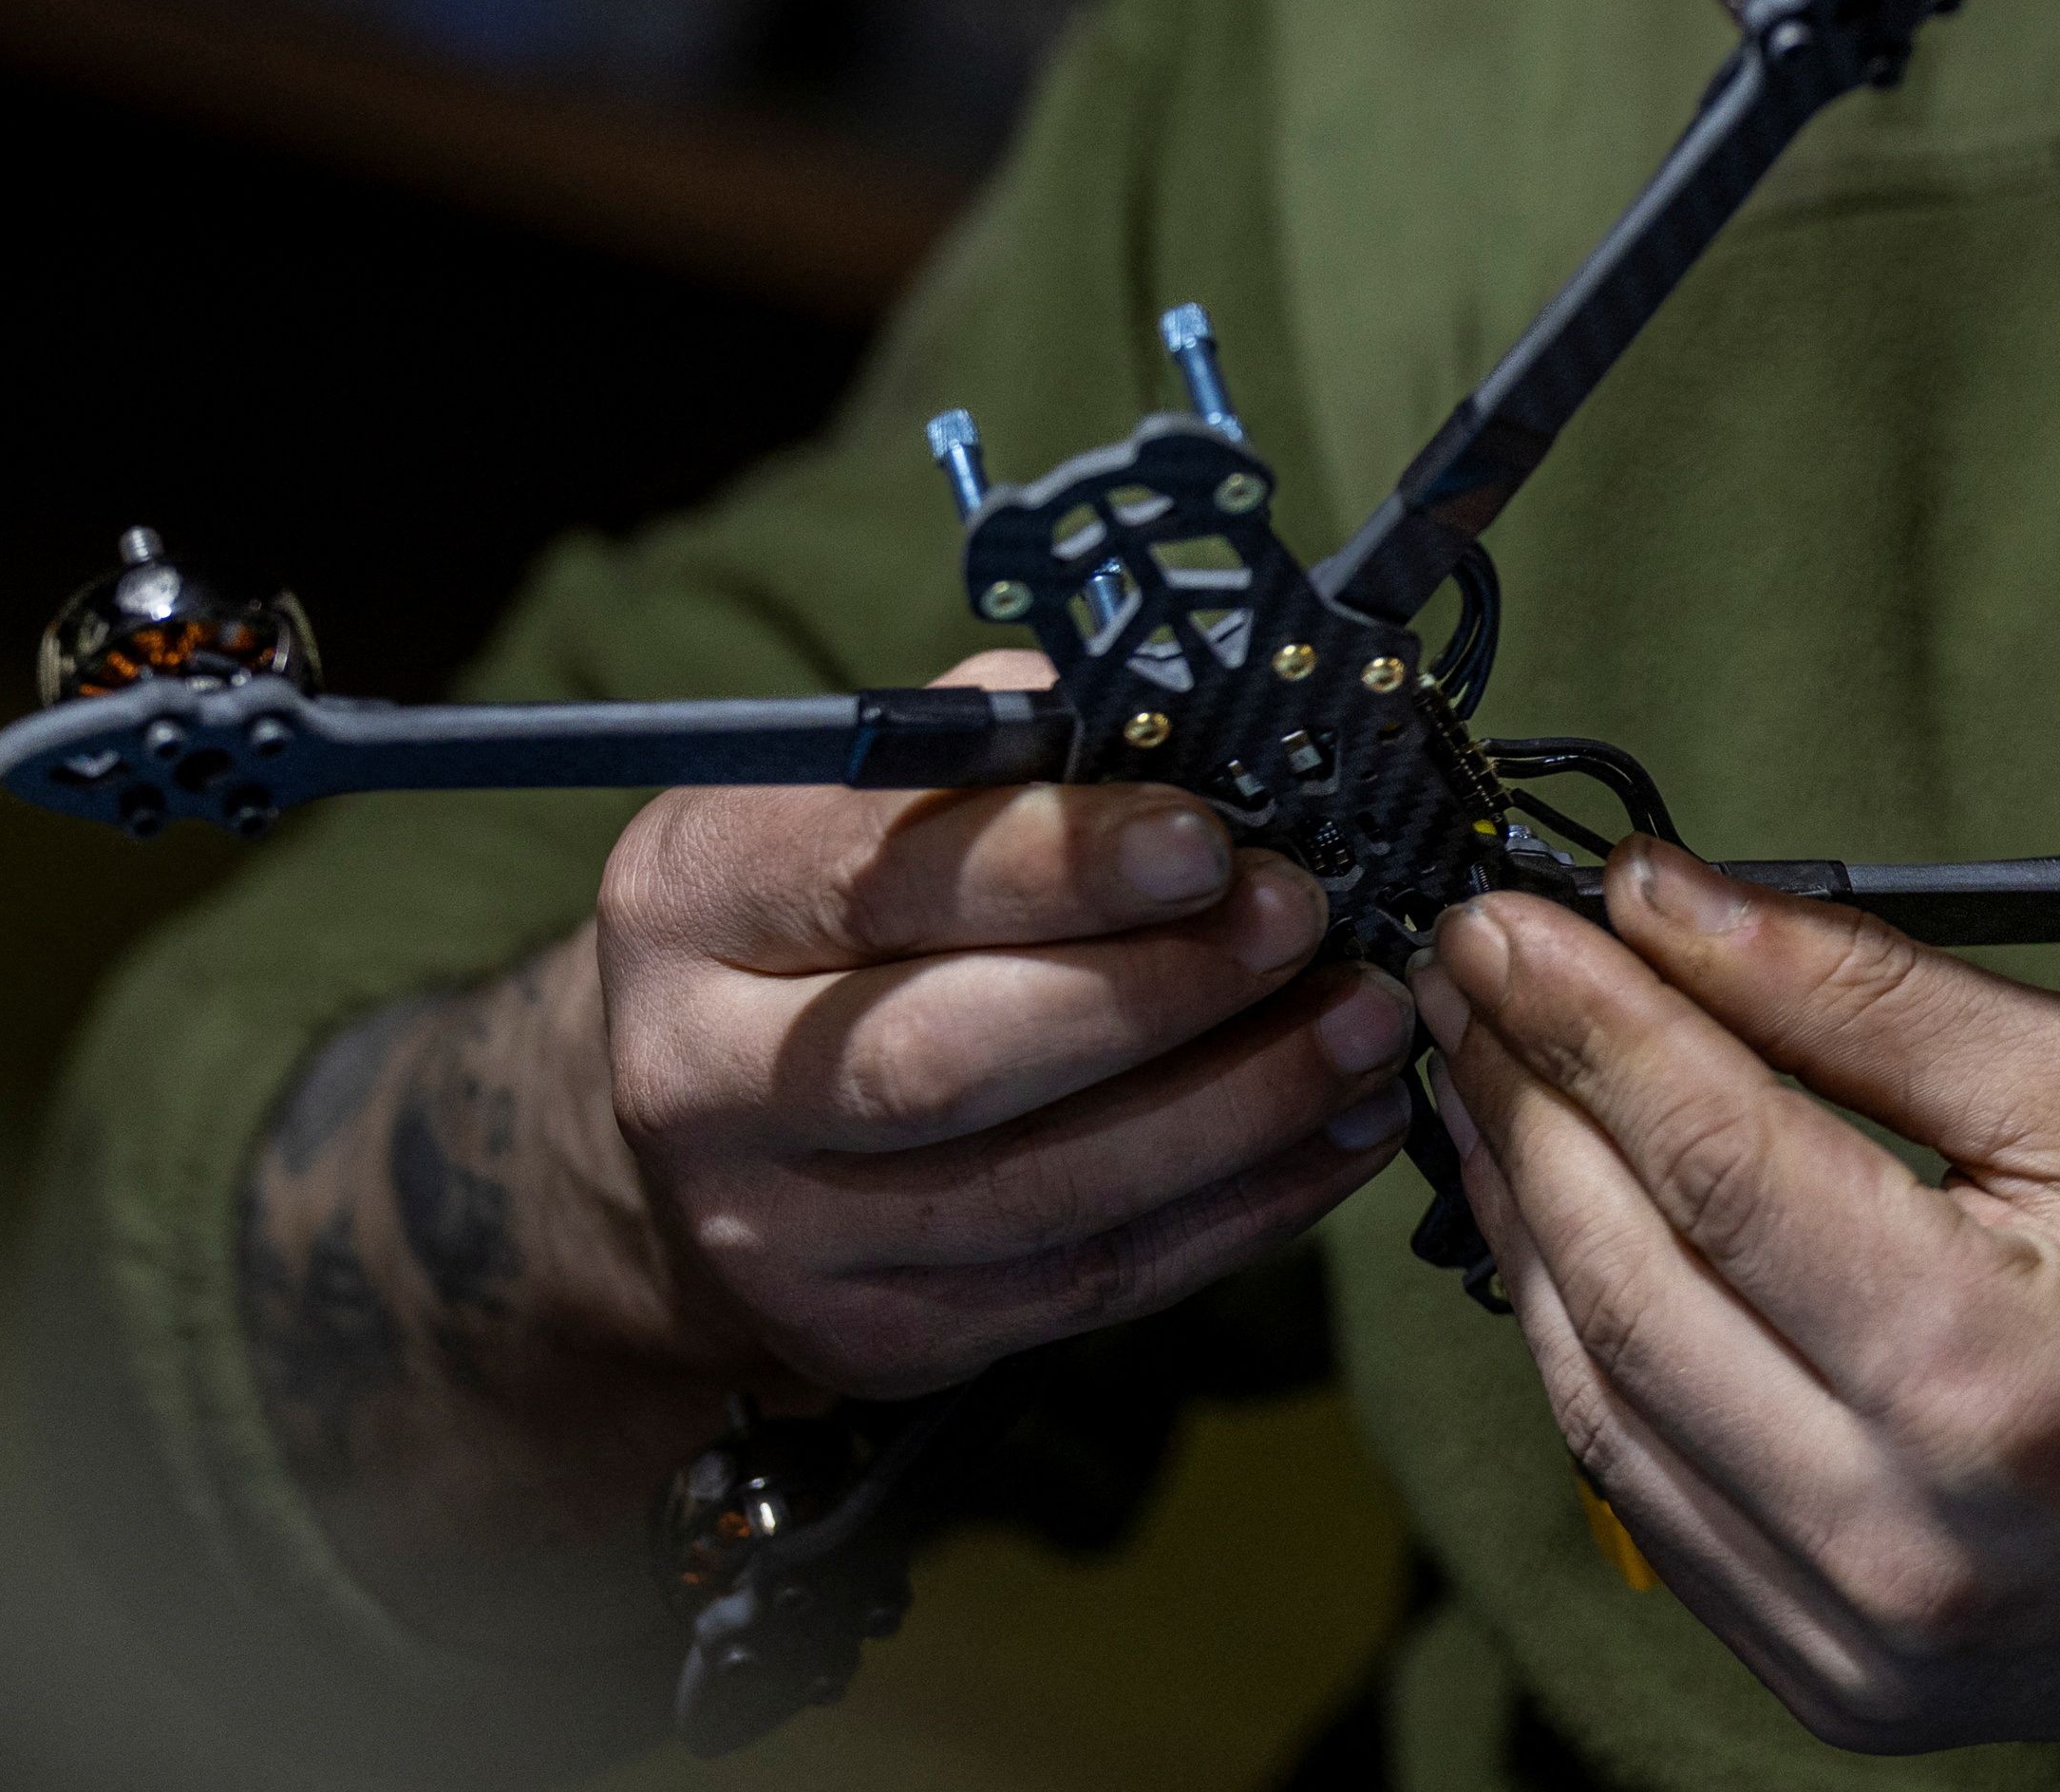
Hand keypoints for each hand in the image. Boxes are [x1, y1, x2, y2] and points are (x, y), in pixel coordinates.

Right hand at [591, 651, 1417, 1394]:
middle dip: (1157, 992)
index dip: (1056, 860)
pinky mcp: (880, 1339)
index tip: (1207, 838)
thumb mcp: (865, 799)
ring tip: (1366, 1028)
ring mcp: (782, 1236)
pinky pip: (1091, 1284)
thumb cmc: (832, 920)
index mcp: (692, 898)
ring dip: (1235, 1109)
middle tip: (1306, 923)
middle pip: (946, 1059)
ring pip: (1040, 1194)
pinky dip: (1241, 1209)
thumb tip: (1205, 720)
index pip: (876, 877)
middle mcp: (701, 1080)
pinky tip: (1340, 1132)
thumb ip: (1008, 748)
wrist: (709, 1139)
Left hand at [1413, 841, 2059, 1762]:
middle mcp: (1896, 1529)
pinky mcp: (1833, 1679)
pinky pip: (1645, 1497)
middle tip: (1477, 977)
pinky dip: (1589, 1349)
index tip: (1508, 916)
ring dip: (1526, 1222)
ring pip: (1598, 1397)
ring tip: (1494, 1083)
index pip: (1710, 1156)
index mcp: (1984, 1367)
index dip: (1585, 1016)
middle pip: (1623, 1277)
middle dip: (1527, 1101)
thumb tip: (1672, 905)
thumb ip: (1871, 998)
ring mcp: (1855, 1631)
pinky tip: (1569, 1237)